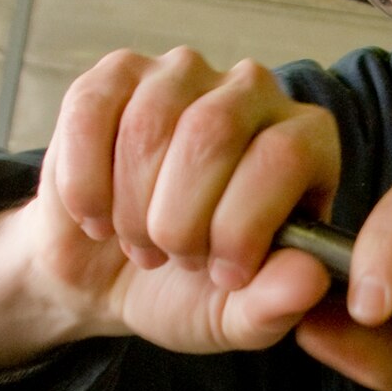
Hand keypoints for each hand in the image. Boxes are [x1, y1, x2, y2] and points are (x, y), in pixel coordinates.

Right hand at [0, 48, 340, 366]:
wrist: (107, 277)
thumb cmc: (188, 288)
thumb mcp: (234, 316)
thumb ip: (275, 305)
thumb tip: (307, 280)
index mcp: (305, 142)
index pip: (284, 155)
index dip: (243, 225)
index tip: (222, 275)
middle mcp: (253, 91)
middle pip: (213, 133)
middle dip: (179, 220)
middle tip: (174, 258)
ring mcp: (183, 74)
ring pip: (149, 125)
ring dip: (131, 208)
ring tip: (139, 241)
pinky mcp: (116, 75)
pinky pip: (92, 113)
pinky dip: (85, 184)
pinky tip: (96, 217)